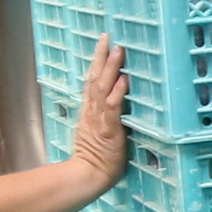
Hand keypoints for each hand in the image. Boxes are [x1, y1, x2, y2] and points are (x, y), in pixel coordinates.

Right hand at [68, 40, 128, 184]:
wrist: (87, 175)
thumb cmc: (93, 160)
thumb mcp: (94, 133)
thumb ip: (102, 118)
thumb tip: (112, 106)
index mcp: (88, 111)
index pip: (91, 81)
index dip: (96, 62)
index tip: (102, 45)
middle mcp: (92, 110)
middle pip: (94, 77)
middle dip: (101, 56)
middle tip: (107, 37)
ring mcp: (99, 118)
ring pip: (103, 87)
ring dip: (111, 68)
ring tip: (119, 50)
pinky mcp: (109, 129)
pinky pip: (113, 107)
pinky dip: (118, 92)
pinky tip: (124, 80)